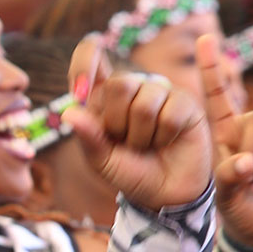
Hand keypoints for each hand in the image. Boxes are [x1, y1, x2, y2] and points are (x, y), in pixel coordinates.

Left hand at [65, 35, 212, 210]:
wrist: (163, 193)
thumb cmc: (129, 172)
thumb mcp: (101, 161)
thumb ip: (88, 137)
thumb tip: (68, 112)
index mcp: (102, 97)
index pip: (90, 58)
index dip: (86, 58)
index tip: (84, 76)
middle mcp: (131, 88)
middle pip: (118, 85)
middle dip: (118, 124)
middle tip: (125, 142)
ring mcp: (159, 92)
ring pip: (144, 104)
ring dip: (142, 136)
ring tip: (146, 145)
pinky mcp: (184, 102)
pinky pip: (169, 114)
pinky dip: (164, 137)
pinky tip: (167, 141)